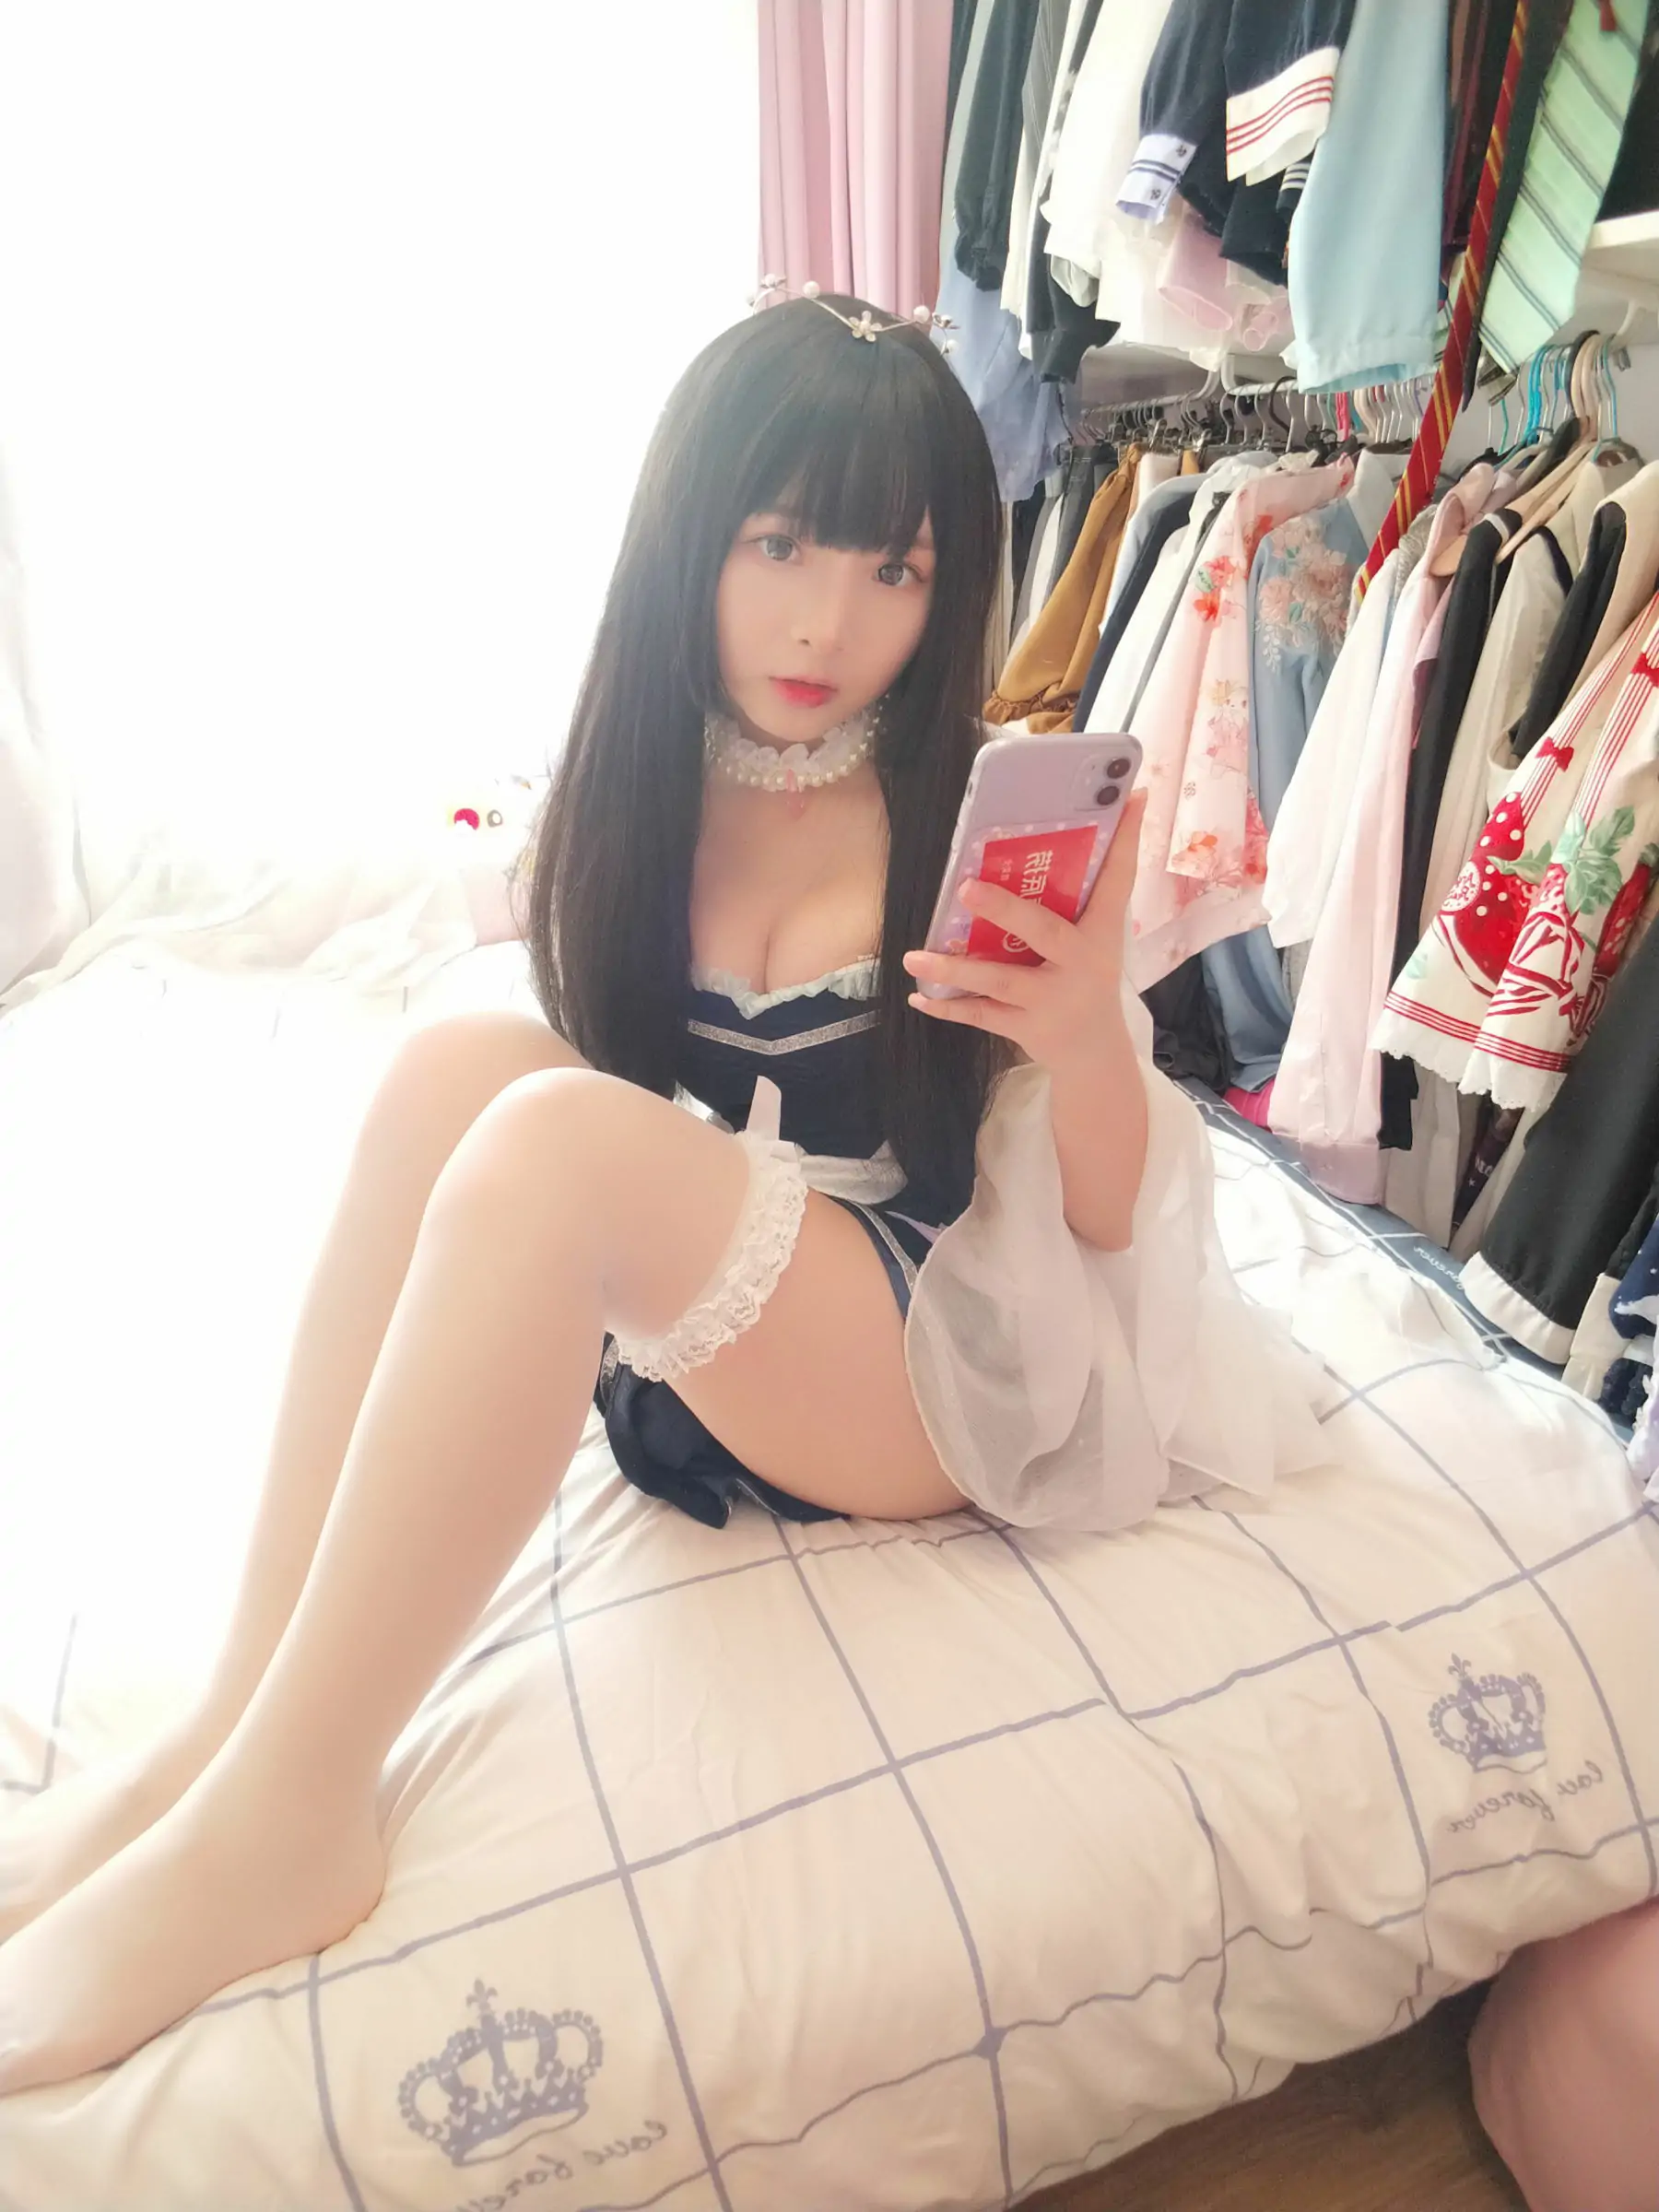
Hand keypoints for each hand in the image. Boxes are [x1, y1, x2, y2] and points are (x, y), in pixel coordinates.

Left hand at [901, 792, 1144, 1070]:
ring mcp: (1051, 999)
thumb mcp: (1096, 939)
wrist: (1096, 1053)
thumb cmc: (1087, 979)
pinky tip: (917, 995)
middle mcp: (1079, 964)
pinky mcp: (1026, 1028)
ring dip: (954, 968)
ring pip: (998, 980)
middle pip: (1043, 931)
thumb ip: (1080, 895)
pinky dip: (947, 1007)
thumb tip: (1073, 834)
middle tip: (965, 886)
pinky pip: (980, 1015)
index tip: (1130, 795)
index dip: (1124, 839)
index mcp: (1101, 933)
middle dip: (1004, 910)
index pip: (1117, 879)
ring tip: (913, 956)